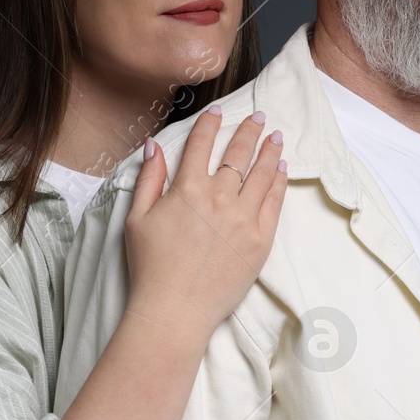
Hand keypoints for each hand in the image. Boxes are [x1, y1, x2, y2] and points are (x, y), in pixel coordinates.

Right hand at [123, 105, 287, 337]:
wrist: (176, 309)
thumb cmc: (151, 267)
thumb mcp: (137, 218)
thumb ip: (149, 179)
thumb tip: (153, 147)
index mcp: (187, 189)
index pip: (202, 145)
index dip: (210, 124)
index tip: (218, 110)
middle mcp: (219, 198)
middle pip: (238, 154)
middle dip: (249, 131)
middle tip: (259, 117)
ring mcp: (243, 218)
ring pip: (262, 173)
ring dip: (270, 151)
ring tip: (276, 137)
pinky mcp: (261, 239)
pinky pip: (275, 202)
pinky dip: (279, 181)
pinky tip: (282, 169)